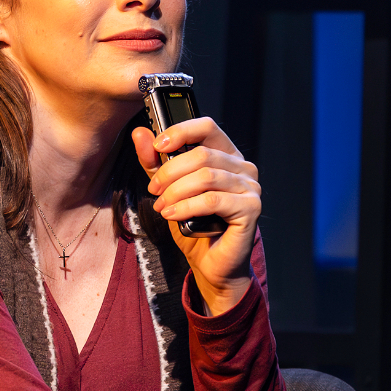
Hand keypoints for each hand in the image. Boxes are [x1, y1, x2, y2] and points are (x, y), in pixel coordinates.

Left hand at [131, 117, 260, 314]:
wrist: (212, 263)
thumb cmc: (195, 226)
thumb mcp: (168, 190)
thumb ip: (155, 163)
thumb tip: (140, 134)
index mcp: (227, 155)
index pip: (207, 127)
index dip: (180, 132)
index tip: (158, 146)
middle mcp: (243, 167)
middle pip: (202, 154)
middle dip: (170, 172)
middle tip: (154, 190)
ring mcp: (250, 187)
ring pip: (206, 176)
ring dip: (176, 192)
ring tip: (163, 207)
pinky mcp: (250, 208)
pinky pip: (213, 200)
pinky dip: (187, 207)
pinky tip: (174, 215)